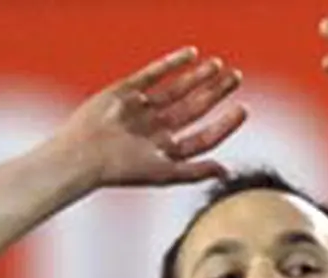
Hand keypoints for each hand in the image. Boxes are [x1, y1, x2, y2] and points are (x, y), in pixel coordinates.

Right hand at [52, 47, 247, 187]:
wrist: (84, 153)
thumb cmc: (123, 170)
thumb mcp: (164, 173)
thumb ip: (196, 172)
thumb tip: (227, 172)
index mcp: (166, 151)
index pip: (203, 136)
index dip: (224, 124)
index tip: (243, 109)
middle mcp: (156, 130)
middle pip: (194, 109)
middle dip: (215, 93)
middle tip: (236, 77)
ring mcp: (141, 109)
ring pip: (177, 90)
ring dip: (198, 77)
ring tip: (218, 66)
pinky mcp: (126, 91)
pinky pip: (153, 74)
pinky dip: (171, 64)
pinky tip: (191, 55)